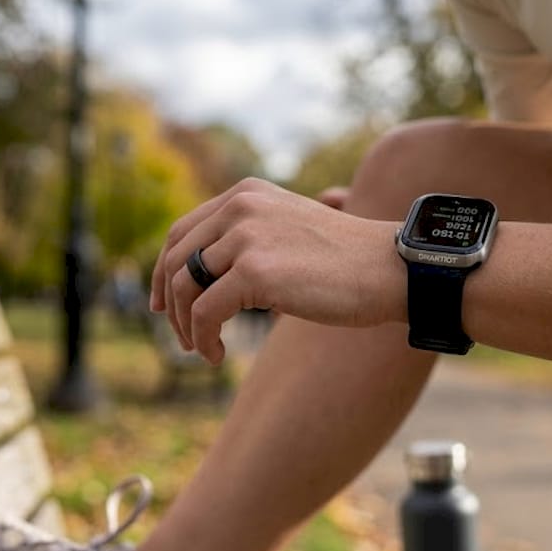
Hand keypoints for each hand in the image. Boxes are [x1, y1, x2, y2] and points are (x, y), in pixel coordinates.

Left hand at [150, 178, 403, 363]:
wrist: (387, 269)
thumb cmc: (344, 262)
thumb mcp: (286, 233)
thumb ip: (247, 241)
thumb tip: (203, 277)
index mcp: (245, 194)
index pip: (181, 232)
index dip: (164, 272)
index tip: (164, 305)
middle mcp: (240, 207)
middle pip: (176, 259)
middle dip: (171, 304)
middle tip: (182, 337)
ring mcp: (245, 237)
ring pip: (185, 288)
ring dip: (187, 327)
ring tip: (203, 350)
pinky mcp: (254, 271)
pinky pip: (205, 312)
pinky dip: (203, 339)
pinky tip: (217, 355)